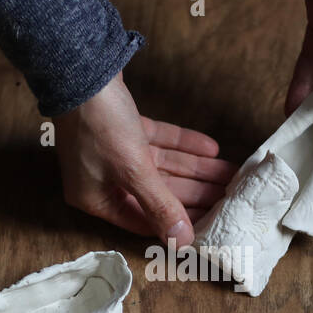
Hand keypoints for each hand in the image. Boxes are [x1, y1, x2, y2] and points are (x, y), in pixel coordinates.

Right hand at [55, 73, 234, 245]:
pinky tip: (211, 149)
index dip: (176, 223)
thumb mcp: (133, 170)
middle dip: (195, 193)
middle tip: (228, 197)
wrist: (82, 70)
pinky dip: (183, 145)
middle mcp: (104, 179)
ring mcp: (114, 153)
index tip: (209, 224)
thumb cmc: (100, 126)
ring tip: (230, 174)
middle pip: (158, 192)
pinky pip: (159, 143)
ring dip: (196, 169)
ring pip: (163, 167)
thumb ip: (159, 205)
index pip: (143, 221)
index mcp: (97, 199)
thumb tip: (180, 242)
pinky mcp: (125, 129)